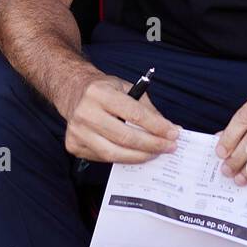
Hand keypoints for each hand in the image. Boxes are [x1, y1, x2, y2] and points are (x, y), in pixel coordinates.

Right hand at [58, 72, 179, 163]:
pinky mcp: (73, 145)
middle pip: (125, 137)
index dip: (157, 126)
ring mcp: (77, 131)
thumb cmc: (103, 90)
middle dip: (152, 145)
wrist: (72, 92)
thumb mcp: (126, 88)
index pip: (134, 114)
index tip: (174, 134)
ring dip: (139, 156)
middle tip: (169, 148)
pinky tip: (134, 154)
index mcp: (99, 93)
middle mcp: (85, 112)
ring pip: (114, 153)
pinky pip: (103, 159)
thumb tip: (170, 130)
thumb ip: (147, 109)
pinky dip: (122, 158)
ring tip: (155, 154)